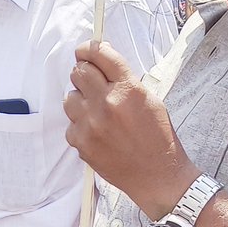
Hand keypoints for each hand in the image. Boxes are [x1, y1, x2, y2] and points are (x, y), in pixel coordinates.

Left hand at [64, 41, 199, 220]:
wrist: (158, 177)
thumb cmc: (158, 138)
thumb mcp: (149, 100)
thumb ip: (124, 79)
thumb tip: (101, 59)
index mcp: (128, 89)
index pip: (100, 55)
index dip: (89, 49)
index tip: (84, 50)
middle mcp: (107, 103)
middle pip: (79, 72)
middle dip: (85, 74)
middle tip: (94, 84)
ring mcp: (91, 124)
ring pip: (69, 97)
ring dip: (80, 100)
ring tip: (97, 113)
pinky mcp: (81, 142)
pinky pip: (70, 123)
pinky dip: (80, 125)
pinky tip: (98, 133)